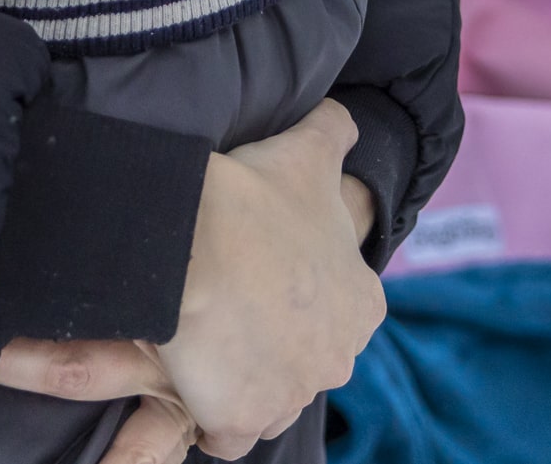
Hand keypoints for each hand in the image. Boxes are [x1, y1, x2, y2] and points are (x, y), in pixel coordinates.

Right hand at [0, 106, 388, 459]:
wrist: (196, 242)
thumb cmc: (255, 199)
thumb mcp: (307, 153)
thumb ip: (334, 134)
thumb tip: (342, 117)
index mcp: (360, 303)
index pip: (333, 312)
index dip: (293, 296)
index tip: (258, 277)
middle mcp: (337, 358)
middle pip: (302, 359)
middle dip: (270, 343)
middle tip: (225, 307)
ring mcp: (290, 394)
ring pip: (267, 398)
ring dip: (240, 379)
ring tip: (202, 342)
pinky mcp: (239, 421)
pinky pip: (227, 433)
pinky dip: (211, 414)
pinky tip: (189, 376)